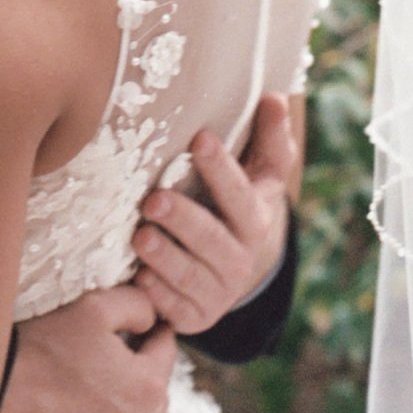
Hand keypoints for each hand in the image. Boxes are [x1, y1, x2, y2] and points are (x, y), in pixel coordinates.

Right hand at [0, 285, 175, 412]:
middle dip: (142, 378)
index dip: (154, 336)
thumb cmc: (39, 356)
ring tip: (112, 405)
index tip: (146, 330)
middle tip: (116, 364)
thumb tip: (154, 317)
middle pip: (154, 399)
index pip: (164, 353)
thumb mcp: (90, 309)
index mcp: (147, 387)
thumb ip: (134, 305)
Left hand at [132, 95, 295, 335]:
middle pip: (212, 240)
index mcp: (256, 219)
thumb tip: (274, 96)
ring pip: (191, 277)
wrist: (240, 270)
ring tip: (141, 236)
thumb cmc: (241, 205)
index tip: (199, 139)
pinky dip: (158, 296)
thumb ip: (269, 138)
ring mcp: (217, 292)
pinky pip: (175, 309)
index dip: (222, 169)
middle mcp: (240, 259)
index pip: (241, 193)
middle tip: (154, 199)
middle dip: (184, 221)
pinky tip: (139, 278)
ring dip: (165, 258)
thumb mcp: (261, 174)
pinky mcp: (194, 316)